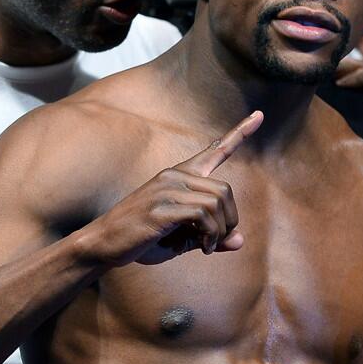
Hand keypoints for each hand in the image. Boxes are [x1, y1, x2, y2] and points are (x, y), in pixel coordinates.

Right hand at [75, 111, 262, 267]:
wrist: (103, 244)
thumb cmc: (142, 240)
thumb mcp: (181, 239)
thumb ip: (210, 235)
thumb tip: (240, 240)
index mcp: (180, 176)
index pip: (215, 150)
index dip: (240, 133)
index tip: (259, 115)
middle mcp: (174, 176)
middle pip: (224, 190)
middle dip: (230, 220)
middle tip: (217, 240)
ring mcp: (166, 189)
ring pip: (216, 202)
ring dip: (219, 230)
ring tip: (206, 245)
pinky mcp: (161, 207)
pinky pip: (203, 215)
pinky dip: (209, 235)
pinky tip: (200, 247)